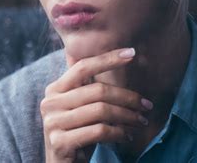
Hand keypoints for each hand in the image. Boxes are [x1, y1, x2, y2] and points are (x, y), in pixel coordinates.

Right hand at [41, 48, 152, 162]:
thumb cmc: (76, 133)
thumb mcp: (78, 107)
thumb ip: (85, 84)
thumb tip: (107, 53)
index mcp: (54, 89)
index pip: (82, 67)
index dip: (107, 59)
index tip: (131, 53)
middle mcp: (50, 103)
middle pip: (97, 91)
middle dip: (128, 97)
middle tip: (147, 106)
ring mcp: (53, 122)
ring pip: (101, 111)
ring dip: (127, 116)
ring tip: (141, 121)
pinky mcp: (60, 142)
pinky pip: (99, 131)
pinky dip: (118, 132)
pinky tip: (127, 136)